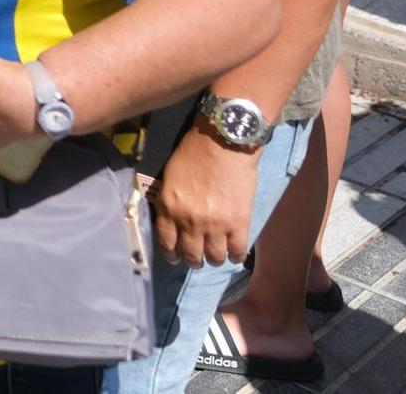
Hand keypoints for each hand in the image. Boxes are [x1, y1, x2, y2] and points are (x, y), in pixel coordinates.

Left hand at [152, 131, 261, 267]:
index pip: (166, 242)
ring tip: (216, 257)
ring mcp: (215, 225)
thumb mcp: (170, 179)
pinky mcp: (239, 223)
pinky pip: (237, 250)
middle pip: (191, 254)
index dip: (171, 254)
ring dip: (215, 260)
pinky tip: (235, 255)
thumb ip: (170, 203)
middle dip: (193, 261)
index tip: (175, 257)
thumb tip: (172, 221)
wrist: (222, 143)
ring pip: (214, 256)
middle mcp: (189, 221)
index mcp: (169, 208)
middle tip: (197, 260)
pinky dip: (236, 256)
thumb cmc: (193, 153)